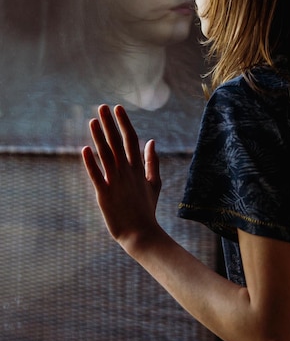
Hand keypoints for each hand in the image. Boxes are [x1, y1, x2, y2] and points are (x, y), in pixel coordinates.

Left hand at [81, 104, 160, 251]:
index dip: (124, 122)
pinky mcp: (104, 194)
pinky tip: (84, 149)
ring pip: (106, 154)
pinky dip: (90, 162)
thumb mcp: (154, 183)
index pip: (131, 139)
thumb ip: (153, 161)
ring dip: (99, 137)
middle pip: (117, 142)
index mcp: (138, 168)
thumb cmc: (146, 209)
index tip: (118, 108)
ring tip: (92, 121)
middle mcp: (127, 171)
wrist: (141, 234)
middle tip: (102, 107)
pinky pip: (96, 175)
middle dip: (110, 123)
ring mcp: (115, 182)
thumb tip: (152, 141)